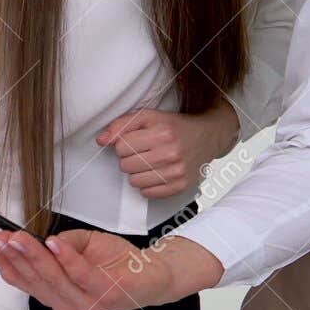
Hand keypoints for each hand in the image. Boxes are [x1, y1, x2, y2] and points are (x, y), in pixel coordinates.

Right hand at [0, 228, 223, 309]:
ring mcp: (86, 303)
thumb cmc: (116, 263)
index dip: (4, 261)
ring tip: (19, 237)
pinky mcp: (106, 293)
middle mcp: (66, 304)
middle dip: (13, 255)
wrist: (153, 275)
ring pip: (52, 277)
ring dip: (33, 255)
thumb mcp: (81, 247)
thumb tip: (41, 238)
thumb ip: (60, 245)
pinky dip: (66, 258)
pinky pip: (81, 274)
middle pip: (33, 279)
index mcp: (56, 295)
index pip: (22, 280)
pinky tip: (53, 242)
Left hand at [97, 104, 238, 199]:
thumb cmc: (174, 127)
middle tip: (144, 152)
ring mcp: (176, 171)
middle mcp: (170, 153)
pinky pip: (147, 193)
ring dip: (137, 173)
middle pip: (125, 165)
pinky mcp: (180, 186)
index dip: (124, 144)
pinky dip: (147, 185)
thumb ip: (122, 125)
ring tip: (150, 163)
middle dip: (130, 159)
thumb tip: (101, 140)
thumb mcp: (149, 117)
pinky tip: (157, 173)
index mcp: (161, 132)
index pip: (120, 147)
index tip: (136, 141)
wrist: (207, 137)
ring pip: (134, 181)